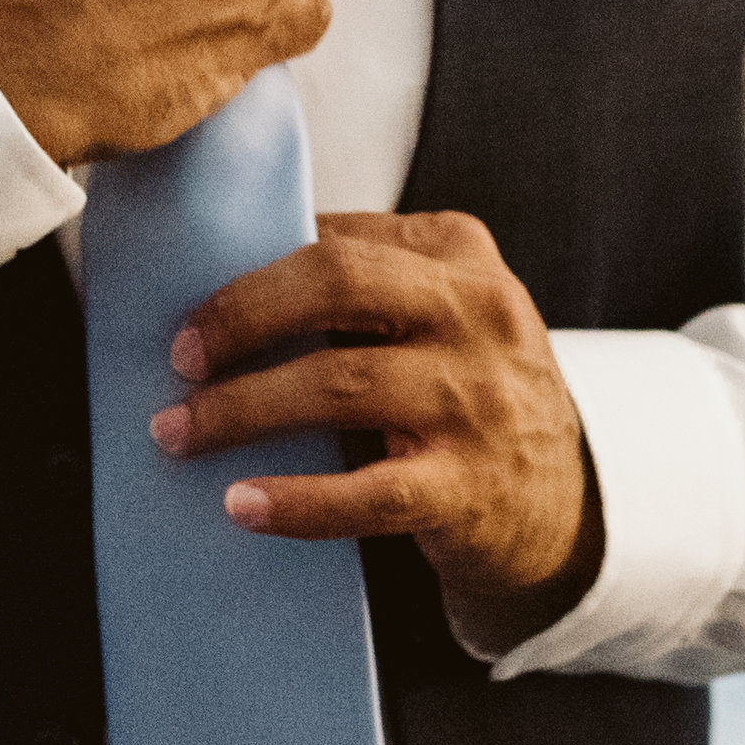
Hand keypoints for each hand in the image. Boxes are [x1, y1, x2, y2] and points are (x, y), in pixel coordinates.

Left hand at [152, 211, 604, 656]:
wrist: (564, 505)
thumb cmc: (471, 391)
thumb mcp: (444, 311)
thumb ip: (367, 281)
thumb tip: (227, 274)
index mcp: (460, 255)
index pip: (342, 239)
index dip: (253, 269)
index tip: (188, 303)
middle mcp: (477, 315)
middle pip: (341, 284)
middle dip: (243, 314)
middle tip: (180, 356)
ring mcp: (477, 402)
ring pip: (340, 386)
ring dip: (242, 409)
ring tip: (179, 432)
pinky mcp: (468, 488)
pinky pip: (369, 493)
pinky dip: (296, 501)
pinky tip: (241, 504)